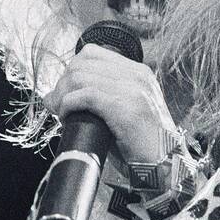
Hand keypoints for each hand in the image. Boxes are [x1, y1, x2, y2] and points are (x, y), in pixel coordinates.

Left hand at [42, 44, 180, 165]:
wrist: (166, 166)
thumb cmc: (141, 146)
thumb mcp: (124, 113)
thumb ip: (99, 99)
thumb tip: (53, 97)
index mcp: (138, 73)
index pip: (92, 53)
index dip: (70, 70)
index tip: (62, 93)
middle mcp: (137, 76)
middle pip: (82, 63)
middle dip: (62, 84)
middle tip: (56, 105)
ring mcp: (133, 90)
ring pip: (80, 77)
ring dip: (63, 96)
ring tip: (62, 114)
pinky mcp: (125, 108)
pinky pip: (86, 95)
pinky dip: (68, 105)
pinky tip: (67, 118)